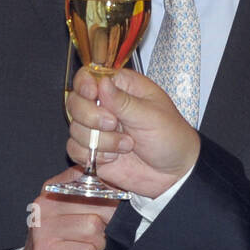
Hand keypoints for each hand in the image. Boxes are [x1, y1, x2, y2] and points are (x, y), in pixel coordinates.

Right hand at [1, 180, 119, 249]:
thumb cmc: (62, 248)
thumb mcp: (76, 217)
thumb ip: (94, 200)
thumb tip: (126, 191)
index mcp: (54, 189)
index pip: (91, 178)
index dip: (110, 195)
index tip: (111, 209)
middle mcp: (46, 204)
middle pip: (99, 204)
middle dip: (106, 227)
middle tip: (94, 239)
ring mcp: (44, 227)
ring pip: (94, 229)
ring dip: (97, 247)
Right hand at [65, 67, 200, 198]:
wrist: (174, 174)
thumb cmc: (171, 138)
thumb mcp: (151, 116)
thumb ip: (124, 101)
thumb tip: (101, 83)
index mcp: (121, 88)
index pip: (89, 76)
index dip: (85, 84)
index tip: (92, 94)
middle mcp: (105, 106)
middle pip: (75, 102)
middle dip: (91, 117)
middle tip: (114, 124)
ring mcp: (97, 129)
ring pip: (75, 128)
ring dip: (100, 141)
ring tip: (127, 145)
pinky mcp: (93, 150)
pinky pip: (75, 149)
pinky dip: (93, 156)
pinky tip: (114, 157)